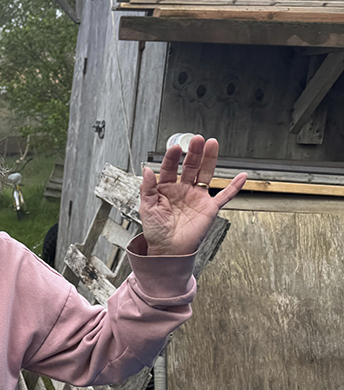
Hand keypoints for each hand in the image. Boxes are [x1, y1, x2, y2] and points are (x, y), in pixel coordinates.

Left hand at [139, 135, 247, 255]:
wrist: (168, 250)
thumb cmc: (156, 231)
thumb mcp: (146, 209)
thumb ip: (147, 189)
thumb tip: (147, 170)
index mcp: (166, 189)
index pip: (169, 169)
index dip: (172, 158)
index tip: (175, 148)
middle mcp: (183, 191)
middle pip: (190, 167)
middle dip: (194, 153)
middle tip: (197, 139)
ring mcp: (197, 198)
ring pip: (206, 174)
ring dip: (210, 159)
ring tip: (212, 144)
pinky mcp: (209, 208)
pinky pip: (225, 196)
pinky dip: (234, 187)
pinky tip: (242, 176)